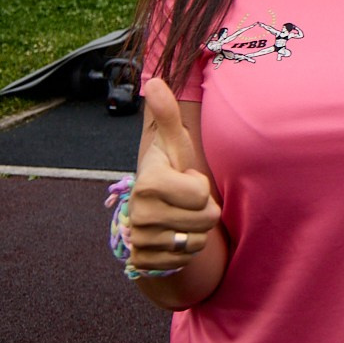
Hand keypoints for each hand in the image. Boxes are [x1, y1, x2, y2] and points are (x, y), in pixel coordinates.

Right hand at [126, 80, 219, 273]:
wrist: (152, 210)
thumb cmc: (170, 170)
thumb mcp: (173, 142)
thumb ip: (167, 114)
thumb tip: (156, 80)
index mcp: (147, 183)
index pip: (200, 195)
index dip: (200, 186)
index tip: (186, 178)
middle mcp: (138, 214)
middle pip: (204, 221)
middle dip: (204, 210)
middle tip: (187, 200)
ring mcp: (138, 241)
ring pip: (196, 243)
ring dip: (197, 230)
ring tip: (182, 215)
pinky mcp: (142, 262)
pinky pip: (184, 261)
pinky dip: (187, 251)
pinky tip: (175, 235)